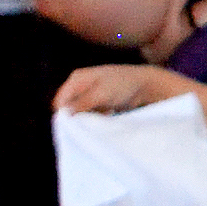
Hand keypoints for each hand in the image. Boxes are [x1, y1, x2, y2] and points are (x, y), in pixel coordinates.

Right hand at [54, 65, 192, 116]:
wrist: (146, 85)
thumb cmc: (123, 85)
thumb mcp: (101, 94)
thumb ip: (82, 104)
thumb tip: (64, 114)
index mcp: (77, 78)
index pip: (60, 101)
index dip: (65, 114)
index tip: (74, 127)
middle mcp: (80, 85)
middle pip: (68, 106)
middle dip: (76, 117)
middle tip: (88, 125)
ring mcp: (89, 93)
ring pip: (79, 112)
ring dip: (86, 119)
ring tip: (100, 119)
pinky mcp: (98, 102)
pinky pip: (90, 114)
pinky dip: (95, 118)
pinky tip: (106, 117)